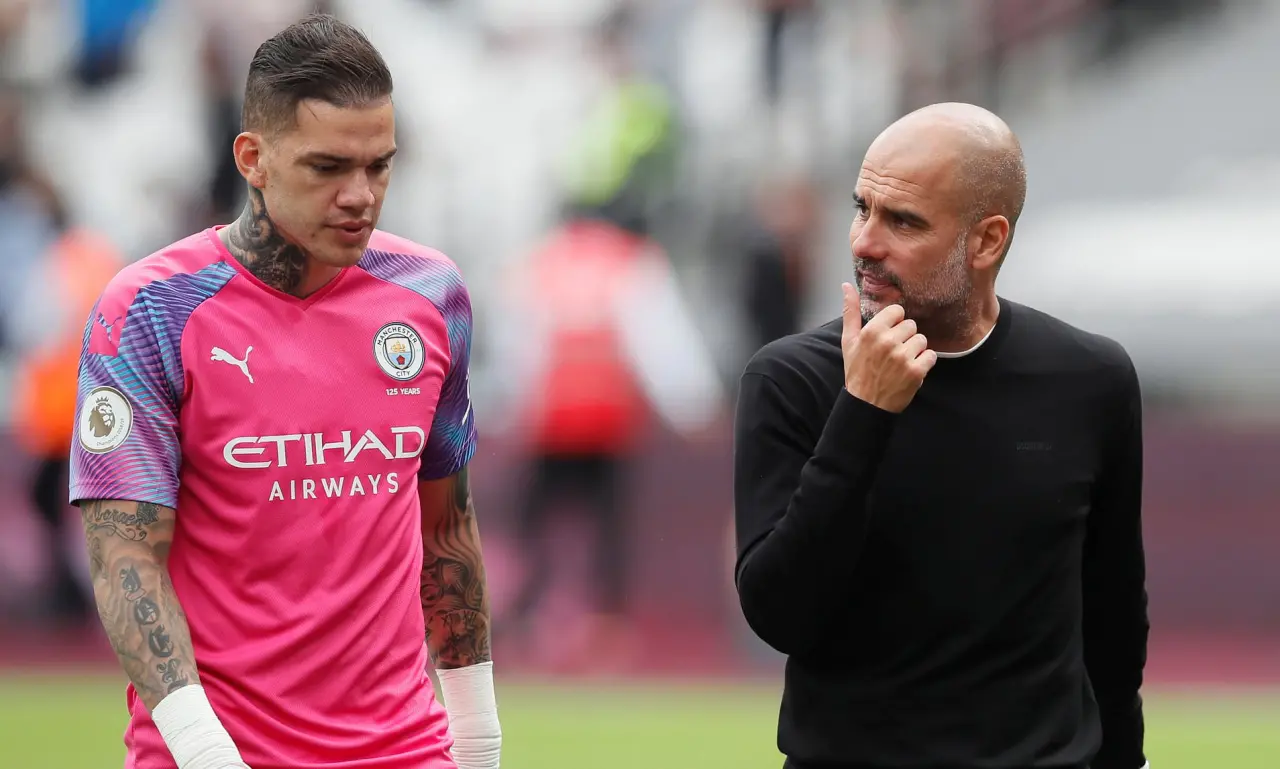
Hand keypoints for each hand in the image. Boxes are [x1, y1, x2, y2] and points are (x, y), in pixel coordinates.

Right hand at [841, 283, 936, 412]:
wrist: (866, 404)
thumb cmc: (857, 370)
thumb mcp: (849, 340)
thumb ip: (850, 311)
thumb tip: (847, 285)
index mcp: (872, 331)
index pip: (897, 311)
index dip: (894, 323)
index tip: (888, 336)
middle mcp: (887, 342)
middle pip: (911, 325)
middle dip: (904, 338)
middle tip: (893, 353)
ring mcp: (903, 357)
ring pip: (921, 340)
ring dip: (915, 350)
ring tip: (901, 362)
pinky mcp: (915, 371)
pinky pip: (930, 356)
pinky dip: (923, 363)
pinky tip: (910, 370)